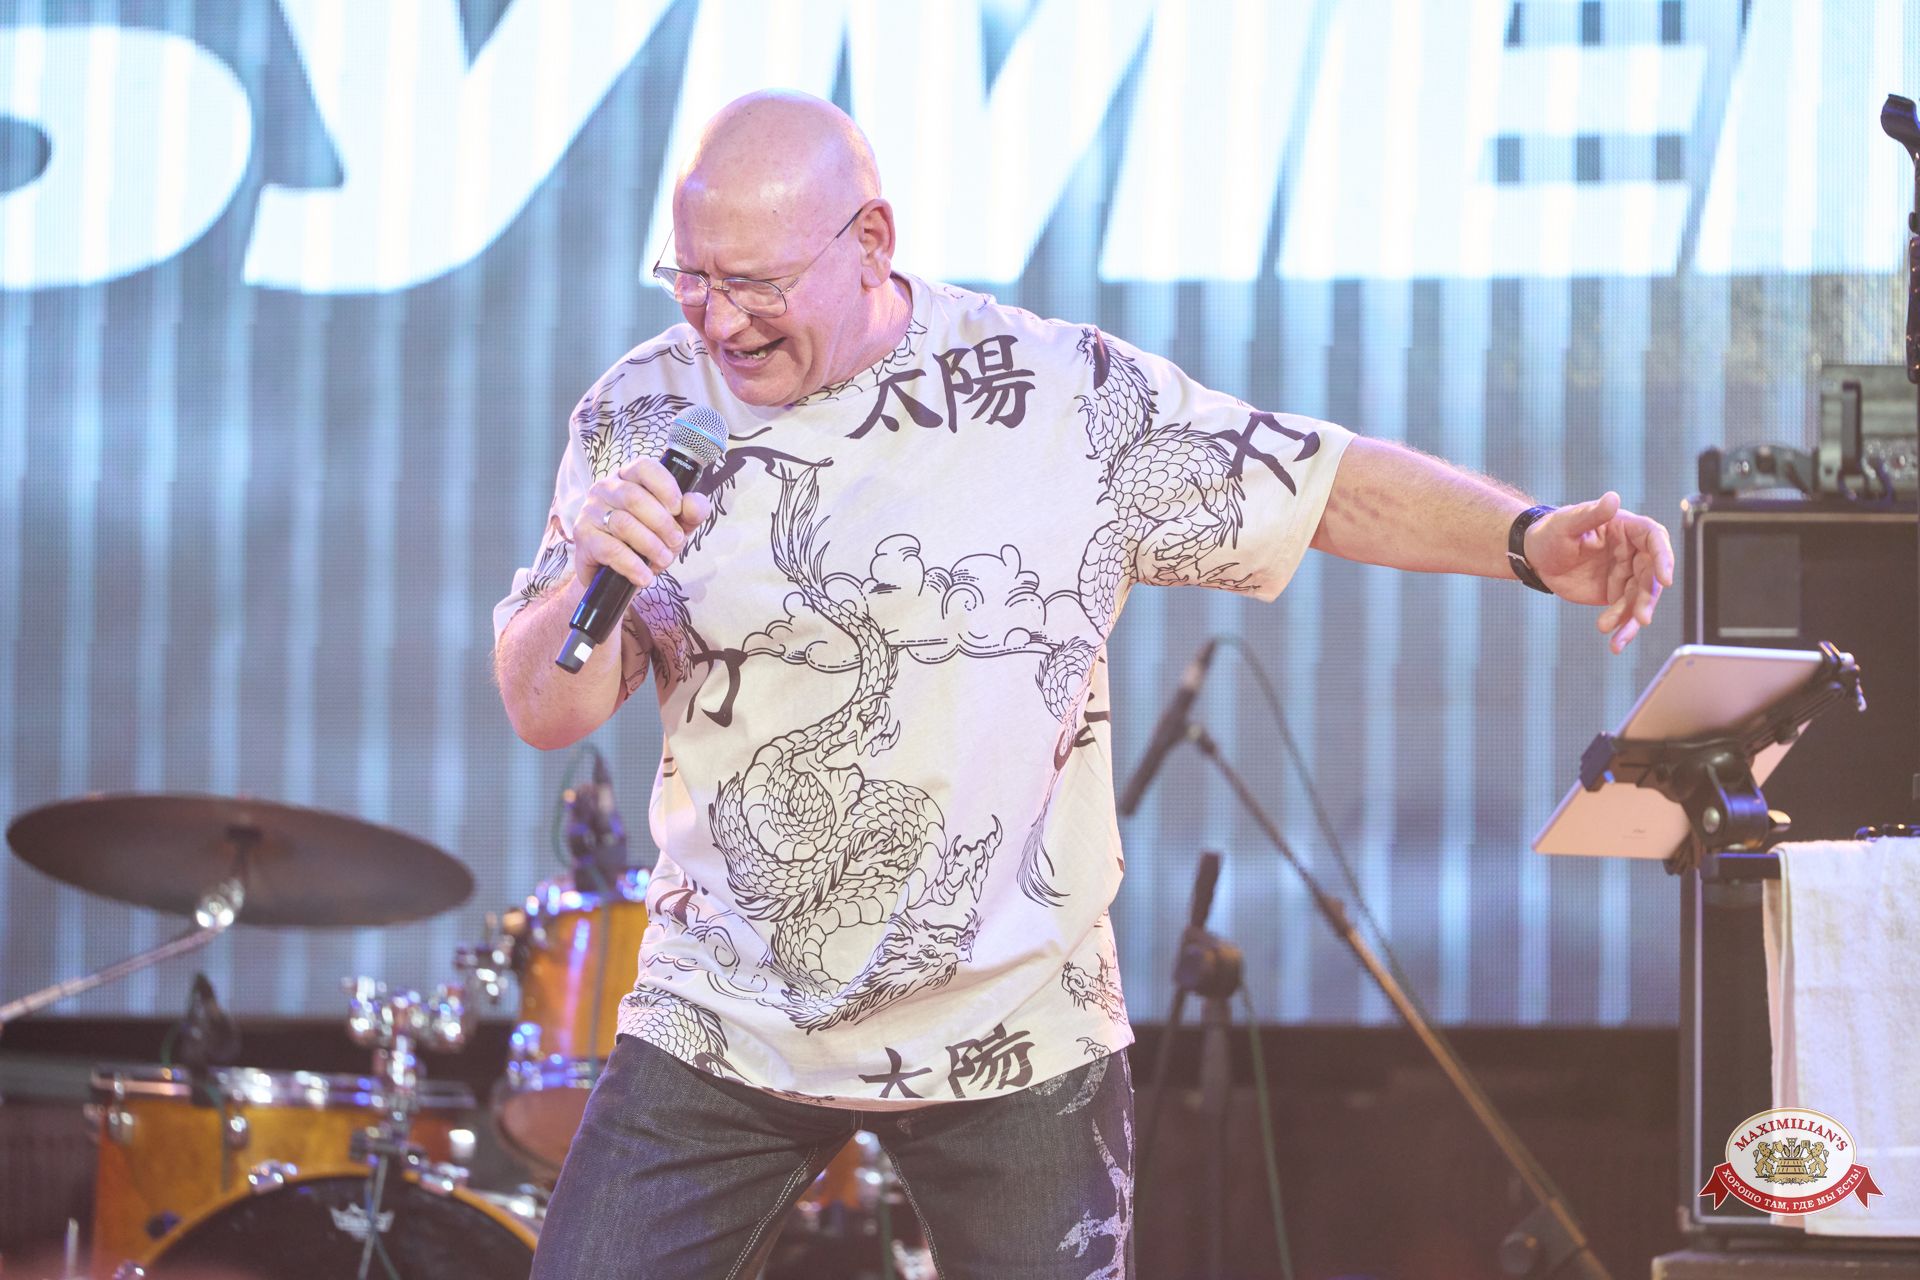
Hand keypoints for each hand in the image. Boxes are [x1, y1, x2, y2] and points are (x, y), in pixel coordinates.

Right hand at [575, 458, 713, 589]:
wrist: (616, 575)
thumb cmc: (647, 542)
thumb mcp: (676, 526)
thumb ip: (690, 513)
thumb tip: (694, 503)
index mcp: (629, 477)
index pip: (644, 468)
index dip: (665, 486)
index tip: (678, 509)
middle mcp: (606, 488)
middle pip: (635, 498)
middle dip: (662, 524)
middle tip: (676, 542)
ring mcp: (591, 511)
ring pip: (623, 524)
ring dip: (651, 545)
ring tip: (663, 560)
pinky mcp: (583, 537)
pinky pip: (610, 549)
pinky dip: (632, 565)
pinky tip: (645, 576)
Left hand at [1524, 493, 1674, 653]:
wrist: (1535, 557)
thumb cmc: (1550, 533)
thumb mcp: (1566, 523)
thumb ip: (1591, 514)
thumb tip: (1613, 498)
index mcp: (1626, 528)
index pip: (1654, 539)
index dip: (1664, 558)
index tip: (1665, 579)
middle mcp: (1633, 551)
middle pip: (1651, 575)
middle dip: (1647, 599)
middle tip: (1639, 619)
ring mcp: (1626, 574)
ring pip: (1640, 598)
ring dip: (1632, 619)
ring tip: (1617, 638)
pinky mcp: (1615, 593)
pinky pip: (1625, 611)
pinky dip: (1621, 627)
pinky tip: (1614, 642)